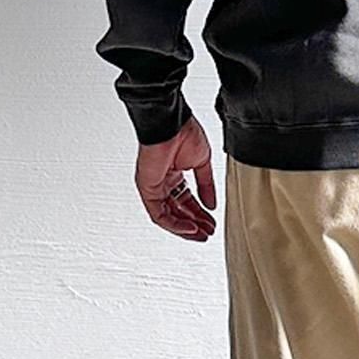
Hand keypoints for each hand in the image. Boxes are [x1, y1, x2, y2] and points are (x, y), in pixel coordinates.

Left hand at [136, 117, 217, 241]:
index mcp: (175, 174)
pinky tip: (189, 228)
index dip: (199, 214)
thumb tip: (211, 203)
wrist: (172, 124)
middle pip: (177, 210)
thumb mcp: (202, 163)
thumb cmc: (183, 133)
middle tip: (207, 233)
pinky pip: (159, 214)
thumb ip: (206, 185)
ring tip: (200, 234)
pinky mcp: (147, 189)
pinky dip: (174, 224)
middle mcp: (162, 181)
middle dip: (194, 224)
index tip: (211, 223)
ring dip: (185, 228)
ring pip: (167, 216)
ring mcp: (154, 186)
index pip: (186, 200)